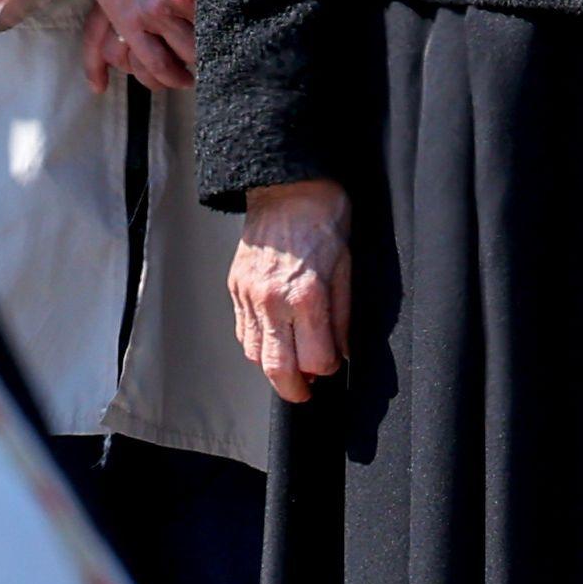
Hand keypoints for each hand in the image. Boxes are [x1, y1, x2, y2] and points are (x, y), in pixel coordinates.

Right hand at [228, 181, 352, 402]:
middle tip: (304, 394)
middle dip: (293, 389)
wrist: (287, 189)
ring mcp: (249, 295)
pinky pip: (242, 331)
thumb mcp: (347, 269)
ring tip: (290, 369)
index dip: (327, 369)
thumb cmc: (324, 223)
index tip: (332, 365)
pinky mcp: (235, 288)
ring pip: (254, 353)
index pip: (316, 359)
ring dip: (272, 368)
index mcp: (307, 296)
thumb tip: (341, 351)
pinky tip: (273, 342)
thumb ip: (343, 317)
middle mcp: (273, 300)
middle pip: (277, 368)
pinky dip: (257, 345)